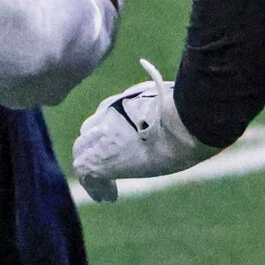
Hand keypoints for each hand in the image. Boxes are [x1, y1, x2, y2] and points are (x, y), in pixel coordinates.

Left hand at [71, 59, 215, 202]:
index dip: (101, 136)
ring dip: (92, 173)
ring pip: (82, 158)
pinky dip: (95, 188)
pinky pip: (88, 176)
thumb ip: (152, 86)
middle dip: (92, 154)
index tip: (113, 148)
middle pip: (85, 140)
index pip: (97, 122)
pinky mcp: (101, 161)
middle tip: (104, 172)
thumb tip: (148, 66)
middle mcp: (100, 122)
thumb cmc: (181, 110)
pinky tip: (108, 198)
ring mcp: (98, 141)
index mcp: (113, 106)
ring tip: (104, 191)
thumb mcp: (163, 93)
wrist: (181, 125)